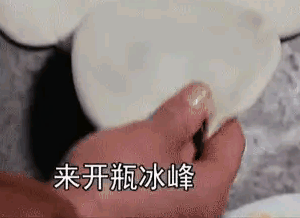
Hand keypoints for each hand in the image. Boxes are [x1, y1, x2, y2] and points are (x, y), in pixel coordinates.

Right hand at [53, 82, 244, 217]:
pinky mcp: (148, 215)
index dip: (221, 113)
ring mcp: (172, 215)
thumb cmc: (113, 180)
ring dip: (171, 146)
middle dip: (193, 129)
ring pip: (184, 172)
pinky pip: (163, 184)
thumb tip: (202, 97)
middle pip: (209, 159)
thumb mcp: (151, 136)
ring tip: (152, 120)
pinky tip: (136, 146)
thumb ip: (182, 115)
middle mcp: (198, 211)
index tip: (206, 93)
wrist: (67, 213)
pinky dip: (156, 164)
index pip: (232, 144)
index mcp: (210, 193)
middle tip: (176, 101)